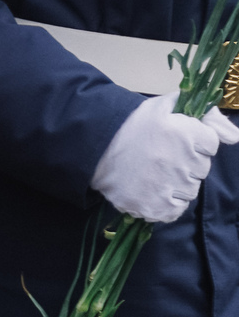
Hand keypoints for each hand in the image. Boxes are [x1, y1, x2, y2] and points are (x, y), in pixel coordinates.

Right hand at [90, 92, 238, 222]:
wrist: (92, 144)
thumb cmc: (131, 124)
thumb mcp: (166, 107)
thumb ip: (206, 116)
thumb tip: (236, 136)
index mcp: (185, 133)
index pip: (211, 144)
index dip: (194, 140)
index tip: (176, 139)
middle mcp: (182, 162)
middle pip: (201, 168)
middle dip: (186, 162)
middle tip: (160, 155)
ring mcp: (169, 186)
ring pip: (190, 190)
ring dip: (176, 183)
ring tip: (152, 171)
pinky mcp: (156, 206)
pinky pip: (176, 209)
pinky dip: (166, 202)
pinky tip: (151, 187)